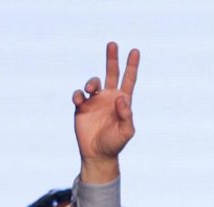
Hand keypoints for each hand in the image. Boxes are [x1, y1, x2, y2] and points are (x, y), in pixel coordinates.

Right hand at [73, 42, 139, 183]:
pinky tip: (80, 99)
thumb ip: (126, 115)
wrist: (97, 154)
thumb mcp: (126, 131)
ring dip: (91, 82)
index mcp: (122, 101)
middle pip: (111, 73)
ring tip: (90, 89)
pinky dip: (78, 94)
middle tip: (112, 44)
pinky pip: (78, 95)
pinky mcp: (81, 108)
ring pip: (93, 82)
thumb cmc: (115, 144)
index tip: (134, 51)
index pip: (128, 79)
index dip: (132, 65)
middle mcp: (109, 98)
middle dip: (112, 58)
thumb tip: (121, 98)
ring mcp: (94, 102)